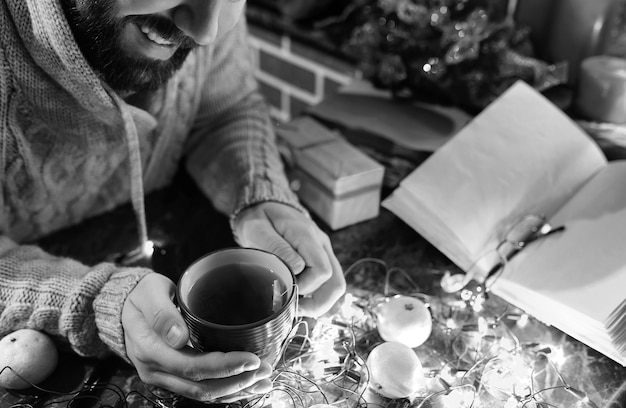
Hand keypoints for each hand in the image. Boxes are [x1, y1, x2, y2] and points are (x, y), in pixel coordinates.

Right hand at [122, 273, 272, 401]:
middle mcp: (155, 370)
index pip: (191, 366)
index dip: (224, 366)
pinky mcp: (171, 377)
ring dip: (235, 390)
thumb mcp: (149, 293)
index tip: (251, 359)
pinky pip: (200, 390)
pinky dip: (225, 391)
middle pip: (200, 386)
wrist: (124, 307)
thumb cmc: (141, 296)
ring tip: (263, 381)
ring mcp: (162, 377)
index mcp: (150, 350)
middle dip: (237, 381)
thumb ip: (162, 314)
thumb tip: (178, 336)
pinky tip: (246, 385)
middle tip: (265, 369)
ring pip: (202, 394)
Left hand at [232, 202, 345, 317]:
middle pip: (336, 282)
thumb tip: (298, 269)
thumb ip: (278, 248)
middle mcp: (321, 244)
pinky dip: (320, 298)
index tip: (284, 290)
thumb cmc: (259, 218)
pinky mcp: (321, 258)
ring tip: (298, 309)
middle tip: (295, 310)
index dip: (305, 287)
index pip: (321, 270)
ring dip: (321, 303)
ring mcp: (324, 251)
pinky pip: (330, 283)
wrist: (265, 205)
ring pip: (336, 285)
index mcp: (306, 235)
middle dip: (318, 303)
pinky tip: (304, 303)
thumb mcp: (259, 229)